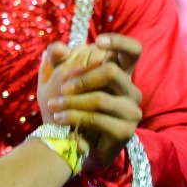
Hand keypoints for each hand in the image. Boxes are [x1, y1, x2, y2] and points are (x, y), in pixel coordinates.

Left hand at [39, 36, 141, 170]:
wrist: (72, 144)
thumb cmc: (69, 107)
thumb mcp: (57, 82)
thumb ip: (57, 62)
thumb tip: (59, 48)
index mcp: (120, 73)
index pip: (133, 51)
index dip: (120, 42)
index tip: (98, 41)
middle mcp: (131, 90)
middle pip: (111, 71)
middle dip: (82, 78)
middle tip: (61, 87)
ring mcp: (131, 111)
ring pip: (101, 98)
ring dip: (73, 101)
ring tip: (54, 105)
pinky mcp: (125, 131)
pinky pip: (98, 119)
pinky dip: (74, 116)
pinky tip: (60, 118)